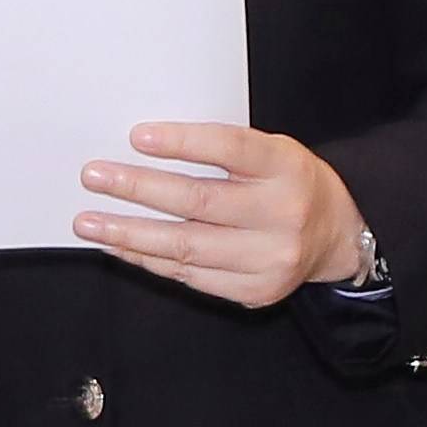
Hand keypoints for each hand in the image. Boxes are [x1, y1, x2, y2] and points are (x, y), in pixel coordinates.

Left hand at [74, 120, 364, 308]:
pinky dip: (149, 261)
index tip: (137, 137)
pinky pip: (190, 276)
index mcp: (285, 166)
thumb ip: (222, 150)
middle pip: (198, 201)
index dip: (182, 142)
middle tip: (94, 176)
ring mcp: (270, 257)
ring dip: (129, 234)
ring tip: (90, 222)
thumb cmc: (288, 182)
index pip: (230, 148)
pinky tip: (121, 247)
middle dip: (137, 188)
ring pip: (186, 247)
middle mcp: (282, 213)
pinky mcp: (256, 290)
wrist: (337, 234)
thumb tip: (143, 148)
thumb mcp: (271, 151)